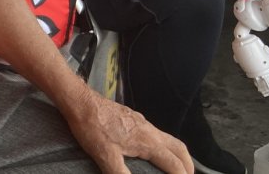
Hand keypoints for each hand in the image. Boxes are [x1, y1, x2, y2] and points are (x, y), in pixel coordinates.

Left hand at [62, 86, 192, 173]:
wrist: (80, 102)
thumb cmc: (92, 128)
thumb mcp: (106, 156)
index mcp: (149, 142)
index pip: (175, 165)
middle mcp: (151, 131)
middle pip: (179, 149)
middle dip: (188, 165)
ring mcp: (143, 123)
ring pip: (169, 139)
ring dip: (177, 154)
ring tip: (176, 167)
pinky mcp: (134, 118)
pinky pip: (158, 133)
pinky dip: (165, 145)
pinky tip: (153, 150)